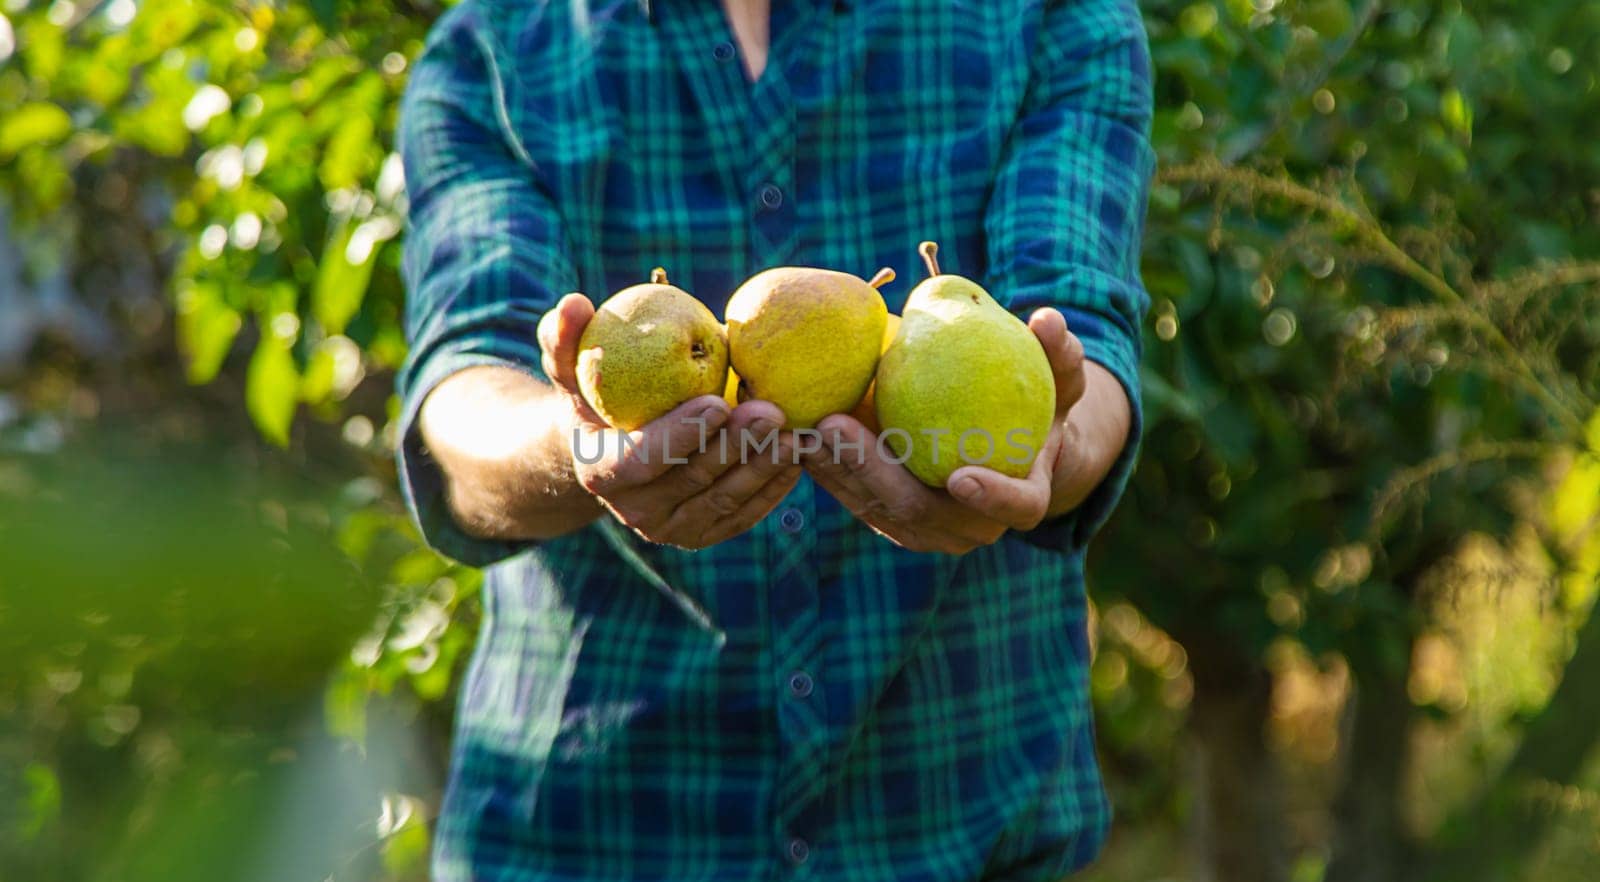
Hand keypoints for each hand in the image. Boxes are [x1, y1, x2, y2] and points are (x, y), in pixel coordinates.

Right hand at [537, 293, 801, 549]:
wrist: (612, 448)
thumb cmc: (596, 394)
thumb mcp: (573, 366)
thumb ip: (566, 337)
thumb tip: (574, 302)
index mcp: (601, 472)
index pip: (643, 459)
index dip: (682, 434)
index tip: (719, 400)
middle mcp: (635, 511)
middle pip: (693, 479)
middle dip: (736, 446)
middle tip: (772, 409)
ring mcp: (672, 527)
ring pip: (725, 500)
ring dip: (763, 467)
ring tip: (796, 430)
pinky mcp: (705, 532)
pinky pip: (744, 514)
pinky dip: (773, 486)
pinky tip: (798, 454)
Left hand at [803, 307, 1091, 553]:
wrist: (1006, 443)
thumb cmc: (1038, 402)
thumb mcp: (1058, 377)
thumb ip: (1059, 355)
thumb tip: (1049, 320)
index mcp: (1022, 499)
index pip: (1015, 507)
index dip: (992, 497)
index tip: (961, 475)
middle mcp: (970, 527)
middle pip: (918, 511)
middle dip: (872, 472)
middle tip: (837, 425)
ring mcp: (924, 529)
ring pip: (874, 506)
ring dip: (834, 469)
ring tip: (803, 425)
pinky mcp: (888, 517)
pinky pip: (852, 495)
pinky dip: (825, 467)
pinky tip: (795, 432)